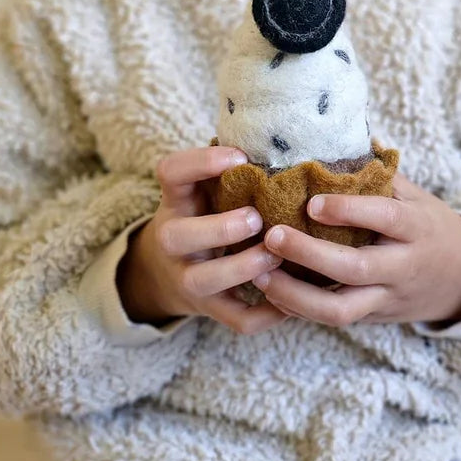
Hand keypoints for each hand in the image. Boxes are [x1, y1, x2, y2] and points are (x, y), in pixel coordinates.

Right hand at [117, 145, 291, 335]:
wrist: (165, 275)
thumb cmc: (203, 218)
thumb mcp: (204, 193)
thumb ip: (233, 174)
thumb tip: (295, 142)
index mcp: (176, 202)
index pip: (171, 172)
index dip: (200, 163)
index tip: (239, 157)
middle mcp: (173, 240)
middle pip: (179, 235)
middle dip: (221, 228)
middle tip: (257, 217)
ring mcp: (187, 278)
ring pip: (204, 280)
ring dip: (243, 267)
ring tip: (278, 255)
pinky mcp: (208, 310)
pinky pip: (235, 319)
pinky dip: (265, 313)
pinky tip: (292, 300)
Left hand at [251, 171, 460, 329]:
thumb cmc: (428, 226)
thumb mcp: (414, 196)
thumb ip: (376, 178)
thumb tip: (329, 143)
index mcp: (417, 228)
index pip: (385, 218)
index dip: (349, 210)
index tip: (312, 202)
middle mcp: (403, 267)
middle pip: (357, 269)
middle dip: (310, 255)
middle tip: (272, 236)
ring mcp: (387, 298)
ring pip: (341, 310)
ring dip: (296, 296)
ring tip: (262, 276)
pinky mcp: (373, 318)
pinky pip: (334, 319)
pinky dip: (300, 309)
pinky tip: (272, 293)